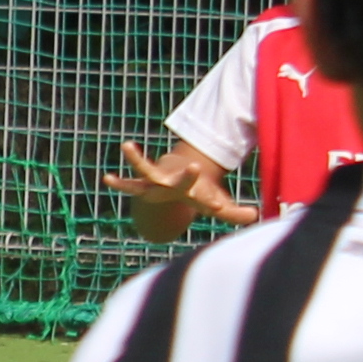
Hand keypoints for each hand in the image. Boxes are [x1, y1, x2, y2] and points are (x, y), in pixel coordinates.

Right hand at [112, 141, 241, 241]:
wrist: (182, 173)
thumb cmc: (199, 192)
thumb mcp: (218, 204)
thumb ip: (234, 213)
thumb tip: (256, 216)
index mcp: (195, 191)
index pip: (205, 196)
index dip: (211, 201)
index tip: (217, 204)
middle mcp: (175, 184)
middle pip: (183, 181)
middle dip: (189, 177)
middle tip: (194, 166)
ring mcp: (158, 182)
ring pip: (147, 171)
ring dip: (137, 159)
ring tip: (126, 144)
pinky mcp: (145, 183)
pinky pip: (130, 185)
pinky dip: (119, 183)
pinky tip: (106, 178)